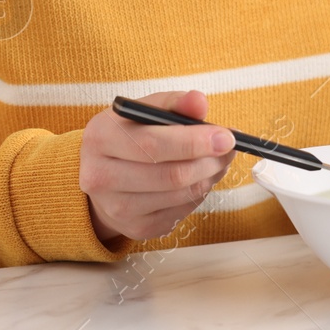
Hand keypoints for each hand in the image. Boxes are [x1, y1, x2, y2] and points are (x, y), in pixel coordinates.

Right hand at [80, 90, 236, 242]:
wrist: (103, 174)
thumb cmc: (129, 135)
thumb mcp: (144, 111)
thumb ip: (173, 103)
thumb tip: (199, 101)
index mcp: (100, 138)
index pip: (153, 144)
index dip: (195, 141)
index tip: (226, 136)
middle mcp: (100, 177)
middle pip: (171, 175)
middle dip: (209, 161)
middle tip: (229, 149)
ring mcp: (116, 208)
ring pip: (180, 195)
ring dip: (209, 176)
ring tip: (218, 160)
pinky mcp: (136, 228)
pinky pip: (180, 211)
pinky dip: (198, 194)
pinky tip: (200, 178)